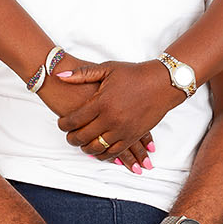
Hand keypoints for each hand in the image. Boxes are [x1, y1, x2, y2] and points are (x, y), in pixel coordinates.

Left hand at [57, 60, 181, 164]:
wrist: (162, 83)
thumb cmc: (134, 74)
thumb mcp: (107, 68)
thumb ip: (82, 74)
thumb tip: (60, 75)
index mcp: (102, 102)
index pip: (75, 120)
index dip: (64, 124)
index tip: (61, 124)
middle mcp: (111, 118)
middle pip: (83, 137)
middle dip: (72, 139)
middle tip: (69, 136)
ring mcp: (123, 129)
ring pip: (97, 148)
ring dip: (86, 148)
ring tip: (82, 144)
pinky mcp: (133, 136)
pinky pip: (115, 152)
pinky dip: (104, 155)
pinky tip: (98, 152)